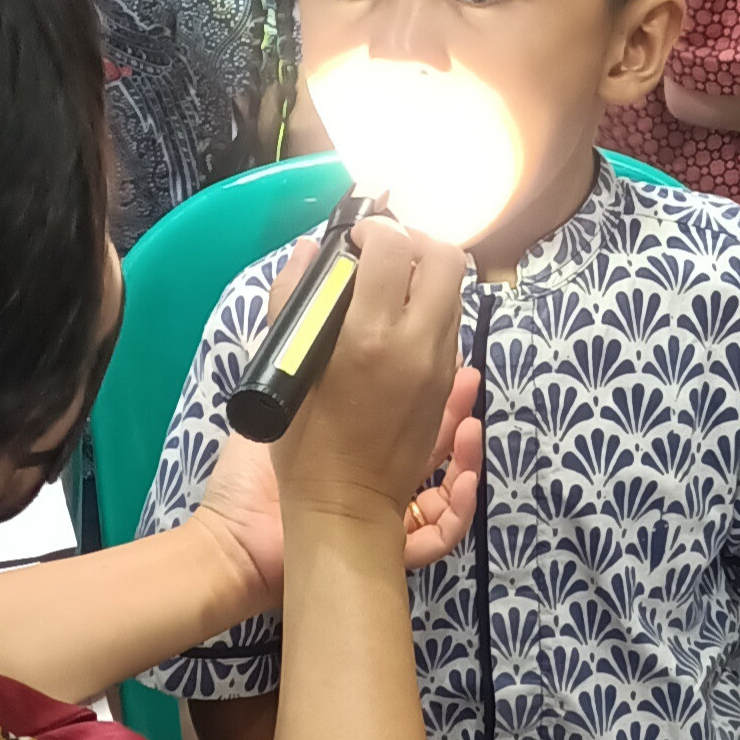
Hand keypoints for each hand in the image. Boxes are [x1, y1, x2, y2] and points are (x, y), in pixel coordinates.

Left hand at [199, 355, 480, 610]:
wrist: (240, 540)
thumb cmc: (251, 480)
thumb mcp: (285, 413)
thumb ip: (309, 378)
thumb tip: (331, 330)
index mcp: (354, 453)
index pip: (401, 418)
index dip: (423, 389)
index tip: (436, 354)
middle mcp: (377, 486)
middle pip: (431, 448)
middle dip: (454, 413)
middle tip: (468, 379)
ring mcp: (388, 519)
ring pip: (446, 490)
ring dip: (466, 457)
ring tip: (471, 425)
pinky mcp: (393, 548)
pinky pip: (441, 533)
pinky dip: (460, 506)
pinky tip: (468, 479)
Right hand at [269, 218, 471, 525]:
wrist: (345, 508)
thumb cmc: (303, 444)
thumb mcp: (285, 369)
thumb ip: (293, 300)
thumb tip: (310, 253)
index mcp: (370, 336)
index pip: (393, 247)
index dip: (374, 230)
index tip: (355, 239)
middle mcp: (416, 346)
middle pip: (444, 258)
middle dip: (415, 242)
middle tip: (384, 253)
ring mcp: (440, 368)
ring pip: (455, 293)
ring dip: (426, 277)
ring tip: (390, 287)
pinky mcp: (447, 387)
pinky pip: (452, 329)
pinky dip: (432, 311)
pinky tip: (399, 324)